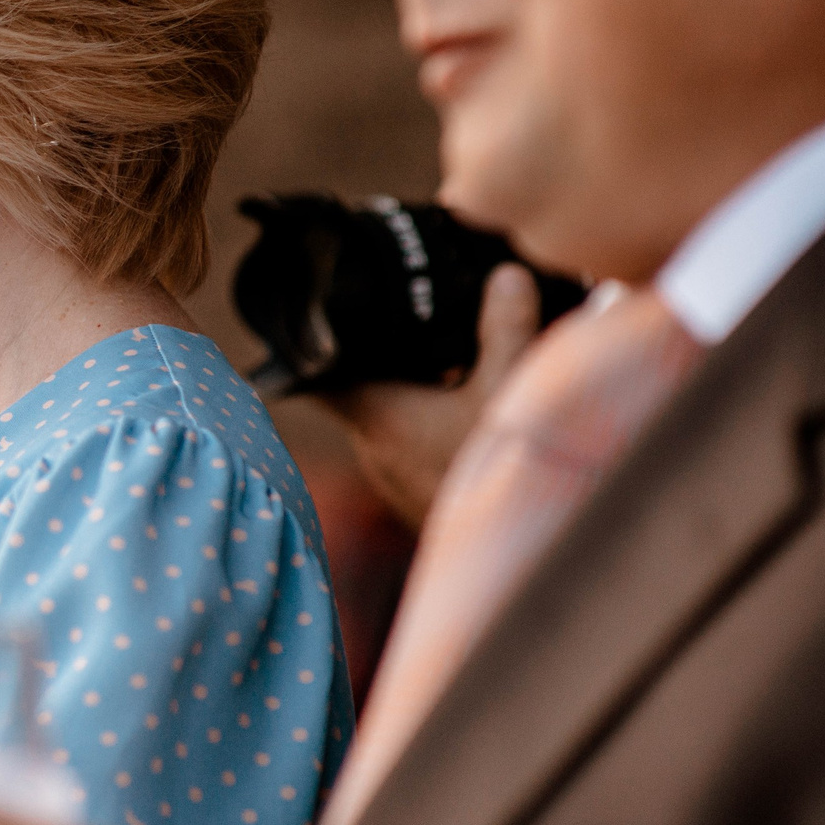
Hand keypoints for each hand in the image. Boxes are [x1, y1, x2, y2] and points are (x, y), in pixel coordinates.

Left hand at [320, 262, 540, 528]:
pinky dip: (427, 423)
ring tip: (438, 361)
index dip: (308, 347)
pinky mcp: (419, 492)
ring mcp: (394, 474)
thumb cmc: (501, 470)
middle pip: (353, 390)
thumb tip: (504, 276)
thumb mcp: (509, 387)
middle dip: (373, 359)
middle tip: (395, 323)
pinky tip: (461, 411)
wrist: (516, 548)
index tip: (314, 321)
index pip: (314, 376)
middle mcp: (372, 445)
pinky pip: (411, 445)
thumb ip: (505, 329)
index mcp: (375, 412)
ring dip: (405, 392)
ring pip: (386, 419)